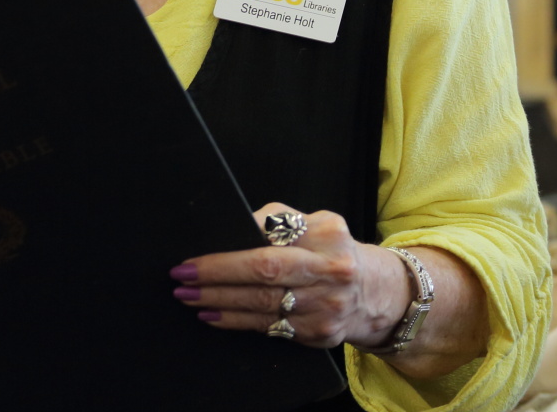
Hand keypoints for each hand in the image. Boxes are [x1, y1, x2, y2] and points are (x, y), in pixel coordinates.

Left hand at [171, 203, 409, 349]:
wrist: (374, 293)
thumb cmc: (332, 252)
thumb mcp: (317, 224)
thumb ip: (278, 221)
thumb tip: (230, 227)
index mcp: (328, 234)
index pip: (271, 236)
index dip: (232, 247)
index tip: (196, 253)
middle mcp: (331, 271)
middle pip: (265, 272)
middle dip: (217, 274)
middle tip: (182, 276)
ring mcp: (327, 306)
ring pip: (262, 305)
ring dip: (219, 302)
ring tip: (189, 297)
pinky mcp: (319, 334)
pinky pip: (268, 328)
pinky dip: (236, 322)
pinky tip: (213, 316)